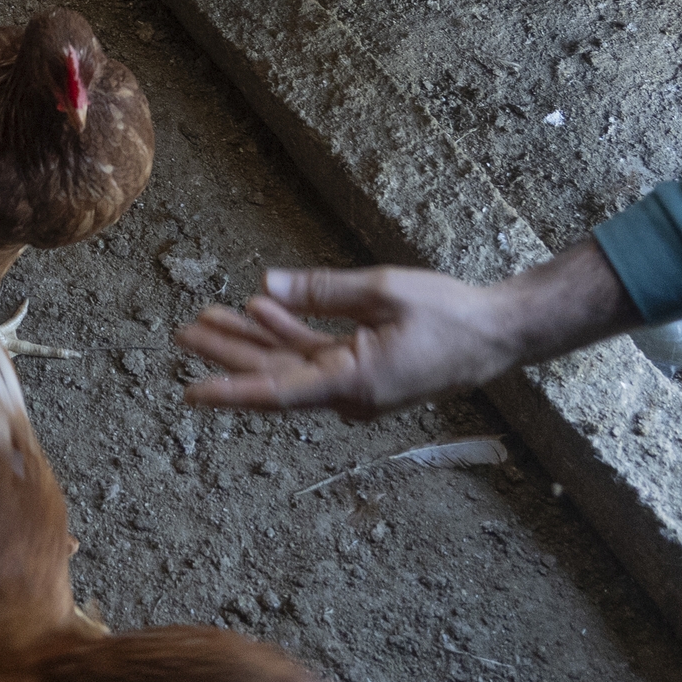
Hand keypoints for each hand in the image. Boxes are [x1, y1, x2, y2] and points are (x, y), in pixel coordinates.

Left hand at [175, 243, 637, 419]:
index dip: (230, 389)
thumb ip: (321, 292)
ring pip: (291, 364)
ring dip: (252, 340)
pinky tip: (261, 310)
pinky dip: (287, 334)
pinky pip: (315, 357)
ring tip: (208, 318)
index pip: (277, 390)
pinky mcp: (365, 372)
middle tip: (183, 334)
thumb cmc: (449, 314)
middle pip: (274, 375)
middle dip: (227, 353)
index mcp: (354, 383)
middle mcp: (350, 394)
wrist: (498, 335)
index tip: (190, 392)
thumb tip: (265, 287)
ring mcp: (357, 386)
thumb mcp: (383, 291)